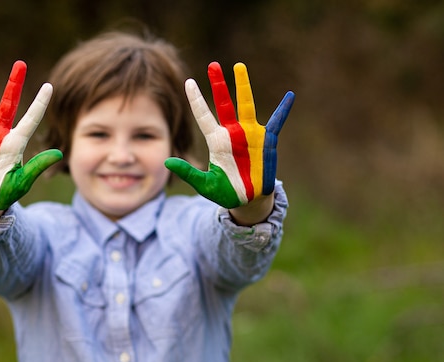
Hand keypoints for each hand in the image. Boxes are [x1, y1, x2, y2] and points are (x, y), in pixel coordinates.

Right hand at [0, 61, 61, 209]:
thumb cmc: (5, 192)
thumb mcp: (22, 182)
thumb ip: (36, 167)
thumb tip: (58, 153)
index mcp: (15, 144)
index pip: (31, 120)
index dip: (39, 103)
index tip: (49, 86)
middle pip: (8, 104)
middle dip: (14, 85)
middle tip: (21, 64)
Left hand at [165, 62, 293, 207]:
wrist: (248, 200)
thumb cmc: (226, 192)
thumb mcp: (204, 185)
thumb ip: (188, 173)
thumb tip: (167, 161)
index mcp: (216, 141)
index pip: (203, 115)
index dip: (196, 99)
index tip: (189, 82)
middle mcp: (232, 132)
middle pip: (224, 103)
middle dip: (219, 84)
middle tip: (213, 65)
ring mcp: (250, 134)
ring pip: (246, 104)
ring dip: (243, 86)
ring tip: (239, 66)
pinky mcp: (266, 141)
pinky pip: (276, 121)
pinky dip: (283, 109)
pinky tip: (290, 96)